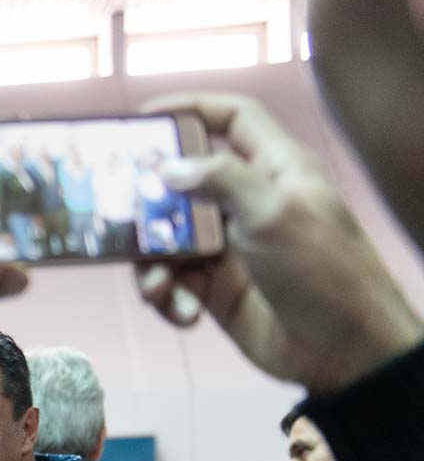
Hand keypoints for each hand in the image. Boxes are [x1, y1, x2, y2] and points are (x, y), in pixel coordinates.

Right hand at [135, 92, 422, 393]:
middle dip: (150, 198)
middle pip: (184, 182)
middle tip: (117, 208)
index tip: (144, 119)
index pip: (233, 120)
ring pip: (168, 238)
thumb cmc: (323, 271)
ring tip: (158, 285)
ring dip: (153, 262)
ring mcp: (230, 248)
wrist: (343, 351)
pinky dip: (169, 296)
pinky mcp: (216, 289)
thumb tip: (169, 168)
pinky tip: (184, 313)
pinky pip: (174, 282)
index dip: (191, 109)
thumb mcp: (275, 213)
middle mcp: (248, 203)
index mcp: (275, 170)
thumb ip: (221, 181)